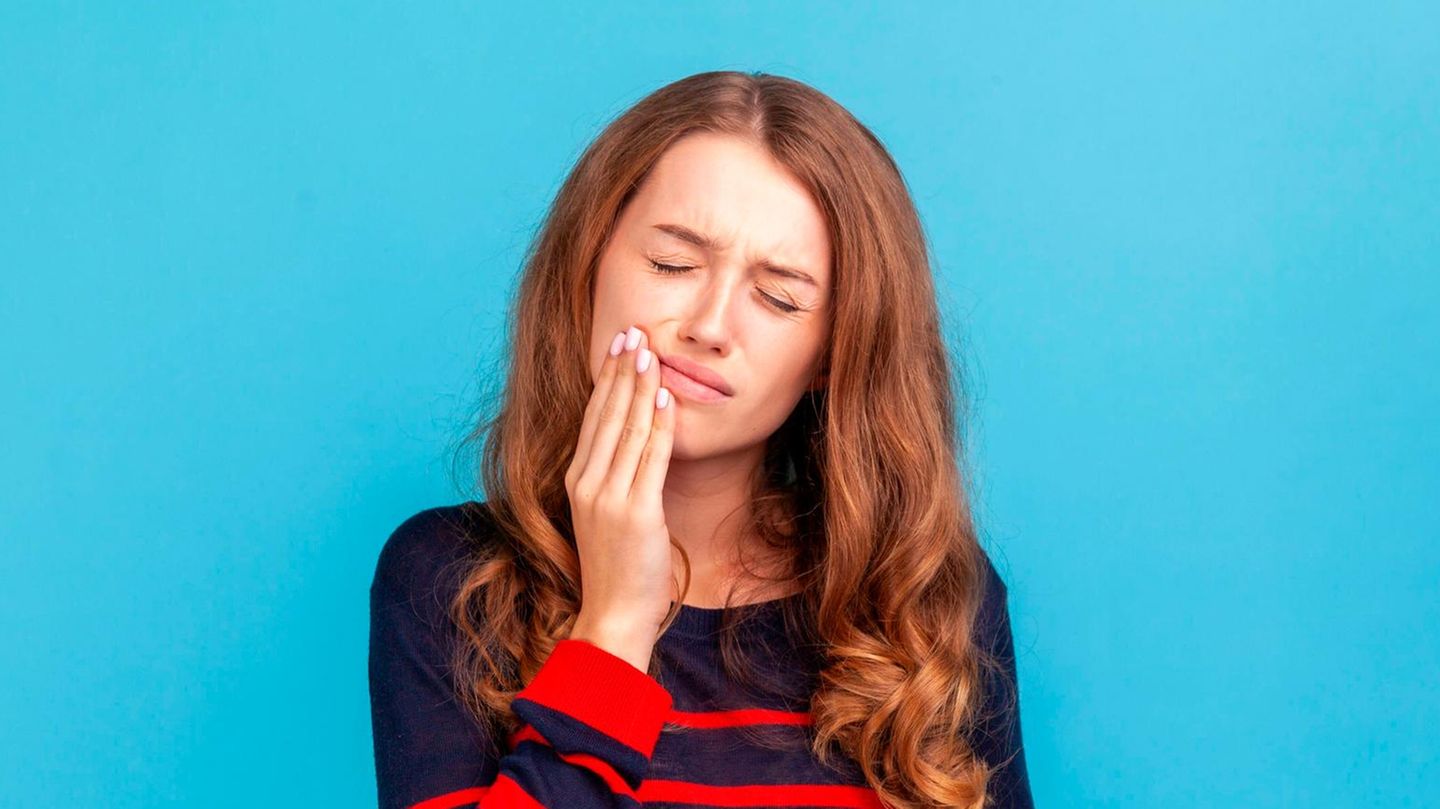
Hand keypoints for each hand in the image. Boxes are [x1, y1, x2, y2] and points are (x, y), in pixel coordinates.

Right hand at [563, 325, 677, 670]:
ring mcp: (608, 497)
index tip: (619, 345)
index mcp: (577, 480)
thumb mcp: (607, 513)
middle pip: (607, 414)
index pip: (594, 417)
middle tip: (635, 332)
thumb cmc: (617, 565)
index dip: (606, 378)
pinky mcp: (635, 512)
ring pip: (628, 428)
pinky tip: (667, 396)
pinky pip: (650, 457)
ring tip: (653, 352)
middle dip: (622, 370)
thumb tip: (636, 439)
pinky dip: (659, 424)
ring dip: (641, 387)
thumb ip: (615, 476)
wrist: (615, 612)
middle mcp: (587, 483)